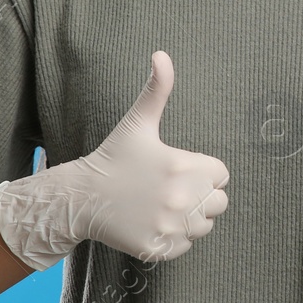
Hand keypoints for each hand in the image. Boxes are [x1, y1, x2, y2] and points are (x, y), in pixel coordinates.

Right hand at [0, 50, 229, 269]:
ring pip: (204, 225)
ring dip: (190, 218)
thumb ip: (156, 89)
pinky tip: (153, 222)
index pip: (221, 174)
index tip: (179, 169)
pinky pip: (185, 246)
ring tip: (162, 205)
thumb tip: (161, 53)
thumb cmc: (114, 158)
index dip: (203, 171)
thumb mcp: (137, 122)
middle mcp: (181, 199)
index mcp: (183, 166)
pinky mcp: (159, 248)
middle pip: (219, 202)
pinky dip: (174, 238)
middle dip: (201, 195)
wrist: (81, 197)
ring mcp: (170, 226)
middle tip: (171, 188)